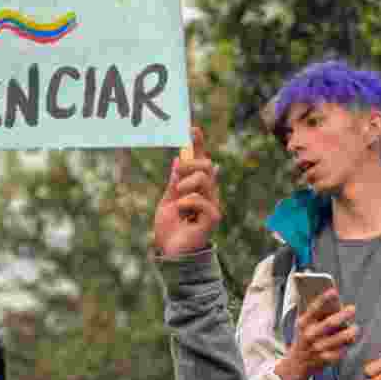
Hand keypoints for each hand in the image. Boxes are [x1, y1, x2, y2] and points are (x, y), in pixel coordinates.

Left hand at [153, 127, 221, 256]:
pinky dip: (188, 203)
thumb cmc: (170, 228)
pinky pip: (201, 200)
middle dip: (189, 166)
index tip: (191, 128)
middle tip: (175, 180)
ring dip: (185, 187)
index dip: (198, 145)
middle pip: (206, 165)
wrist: (170, 251)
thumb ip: (174, 182)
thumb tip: (178, 160)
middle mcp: (208, 193)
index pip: (201, 162)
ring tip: (178, 201)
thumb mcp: (168, 199)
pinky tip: (184, 213)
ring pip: (204, 180)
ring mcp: (212, 205)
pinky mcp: (213, 218)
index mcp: (197, 187)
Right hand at [276, 290, 356, 379]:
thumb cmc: (305, 339)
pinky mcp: (323, 359)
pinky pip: (338, 353)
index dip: (323, 299)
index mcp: (303, 323)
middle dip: (341, 316)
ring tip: (356, 328)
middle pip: (328, 324)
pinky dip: (345, 348)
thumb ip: (318, 317)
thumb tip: (338, 306)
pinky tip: (349, 344)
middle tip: (352, 308)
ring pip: (336, 340)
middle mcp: (308, 335)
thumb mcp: (305, 326)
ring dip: (348, 334)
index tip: (334, 291)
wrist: (296, 364)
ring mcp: (316, 348)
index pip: (313, 309)